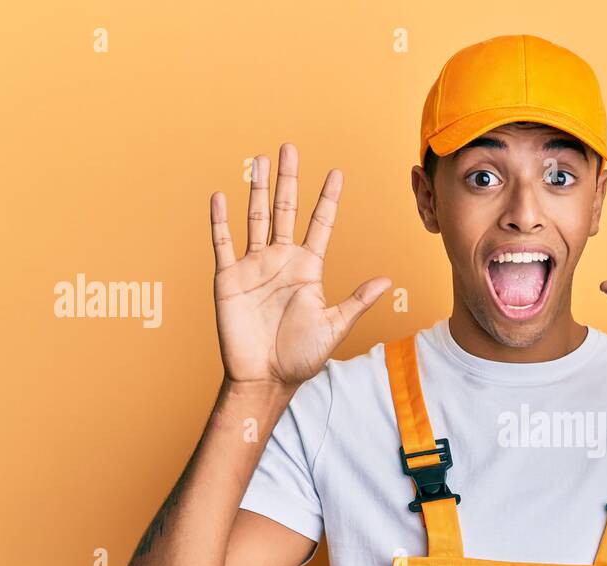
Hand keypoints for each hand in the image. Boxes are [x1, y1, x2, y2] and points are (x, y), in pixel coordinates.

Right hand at [210, 143, 391, 389]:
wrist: (266, 377)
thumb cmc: (301, 356)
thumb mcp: (333, 326)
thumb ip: (356, 300)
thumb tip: (386, 280)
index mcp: (307, 268)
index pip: (320, 224)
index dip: (327, 199)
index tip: (336, 173)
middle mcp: (281, 261)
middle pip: (285, 210)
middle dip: (289, 180)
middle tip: (290, 148)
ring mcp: (254, 267)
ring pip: (255, 218)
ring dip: (257, 189)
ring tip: (260, 160)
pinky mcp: (229, 278)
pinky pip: (223, 243)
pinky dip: (220, 220)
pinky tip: (221, 195)